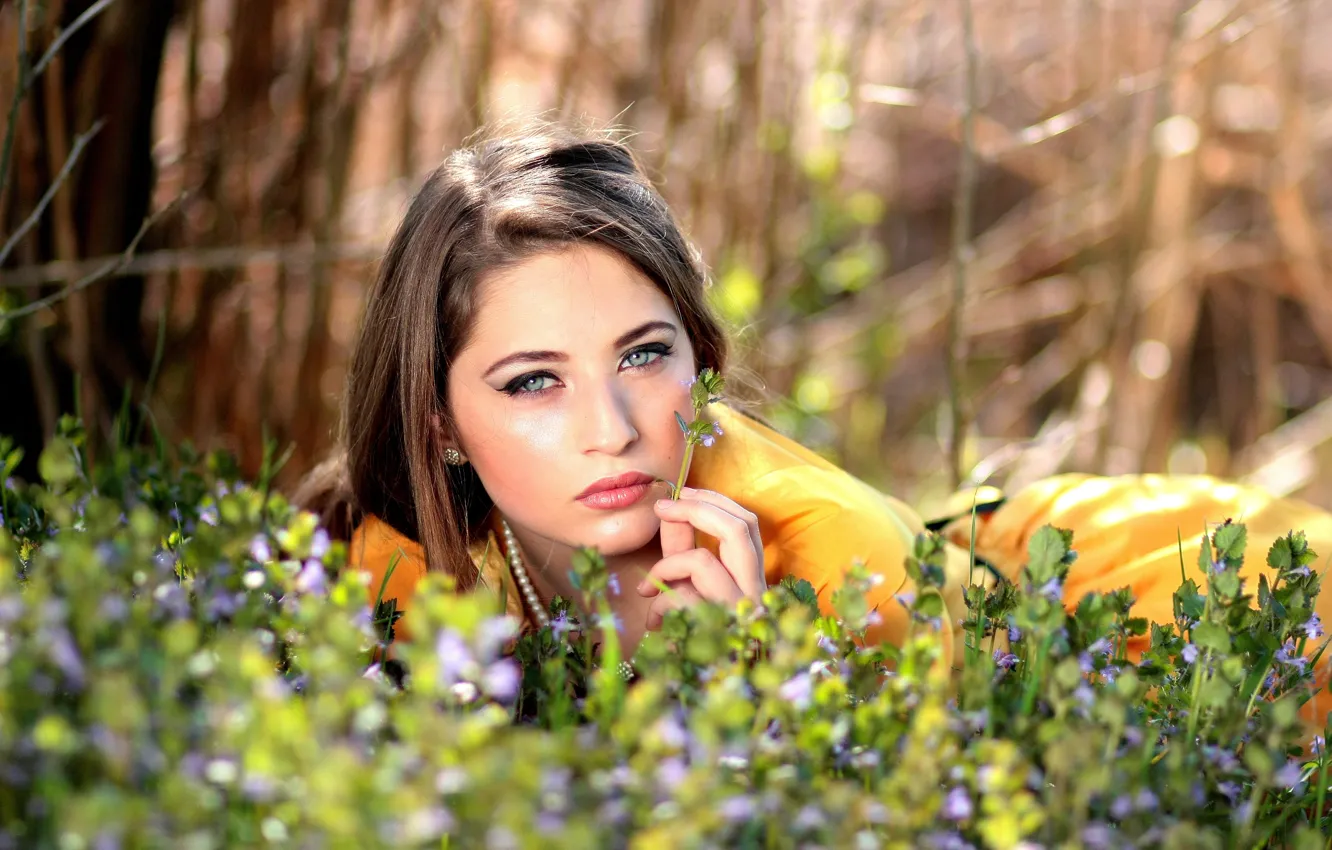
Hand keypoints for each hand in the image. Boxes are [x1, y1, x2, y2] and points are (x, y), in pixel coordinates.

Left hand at [636, 487, 765, 630]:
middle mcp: (754, 593)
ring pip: (704, 563)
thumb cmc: (696, 640)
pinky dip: (658, 605)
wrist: (703, 693)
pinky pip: (678, 602)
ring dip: (666, 566)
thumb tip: (667, 510)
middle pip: (739, 528)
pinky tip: (654, 623)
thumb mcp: (687, 589)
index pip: (746, 524)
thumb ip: (680, 552)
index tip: (684, 491)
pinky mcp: (716, 635)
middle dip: (697, 509)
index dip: (716, 500)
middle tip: (663, 507)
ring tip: (645, 587)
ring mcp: (739, 615)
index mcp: (751, 580)